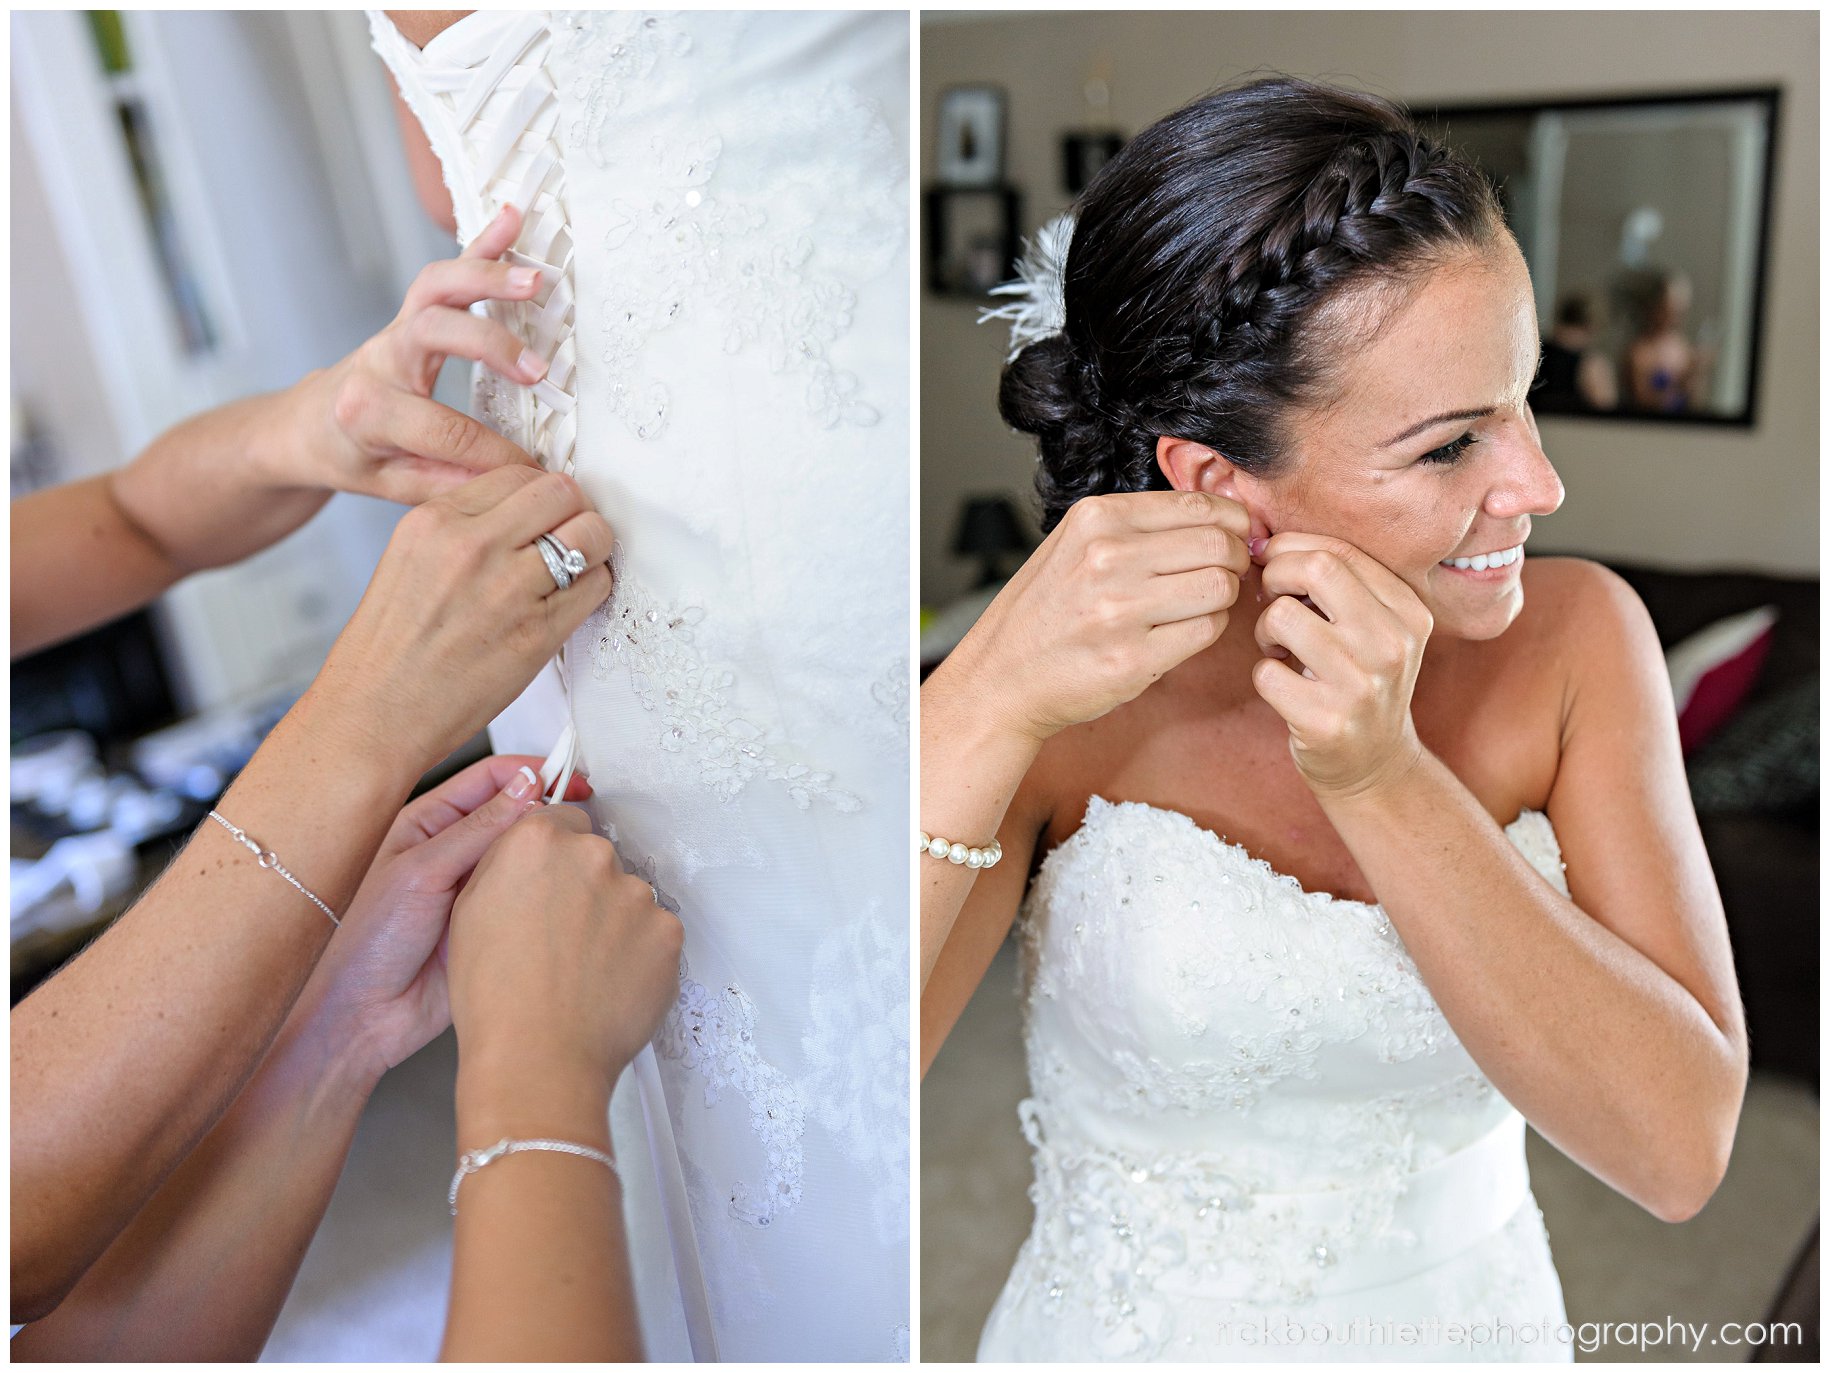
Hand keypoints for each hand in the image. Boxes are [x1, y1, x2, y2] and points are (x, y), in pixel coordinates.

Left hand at [280, 202, 548, 506]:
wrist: (309, 423)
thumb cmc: (347, 454)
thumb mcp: (387, 487)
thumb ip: (444, 483)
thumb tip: (504, 484)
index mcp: (368, 409)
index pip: (445, 430)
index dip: (494, 454)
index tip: (528, 471)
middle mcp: (380, 358)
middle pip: (434, 331)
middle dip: (490, 345)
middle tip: (536, 369)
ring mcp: (397, 329)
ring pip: (437, 287)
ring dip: (487, 276)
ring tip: (534, 279)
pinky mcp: (413, 313)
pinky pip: (446, 273)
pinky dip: (480, 244)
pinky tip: (512, 221)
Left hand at [292, 755, 593, 1078]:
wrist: (360, 1018)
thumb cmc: (364, 943)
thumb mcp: (421, 872)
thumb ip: (478, 829)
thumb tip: (527, 785)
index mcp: (428, 824)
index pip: (490, 779)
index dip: (533, 772)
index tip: (572, 776)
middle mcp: (454, 852)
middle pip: (515, 815)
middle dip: (550, 812)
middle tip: (582, 819)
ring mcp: (475, 889)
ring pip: (528, 858)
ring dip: (551, 855)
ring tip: (575, 856)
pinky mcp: (492, 925)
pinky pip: (530, 900)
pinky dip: (549, 894)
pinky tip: (563, 894)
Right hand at [307, 463, 614, 774]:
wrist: (373, 714)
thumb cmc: (390, 649)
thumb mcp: (409, 560)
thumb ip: (462, 528)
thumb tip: (522, 513)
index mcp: (435, 520)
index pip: (517, 472)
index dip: (539, 495)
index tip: (543, 517)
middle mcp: (472, 545)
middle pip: (561, 491)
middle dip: (574, 510)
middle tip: (569, 536)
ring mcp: (507, 587)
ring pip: (590, 533)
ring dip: (594, 547)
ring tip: (578, 568)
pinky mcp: (537, 632)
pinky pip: (595, 586)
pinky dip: (595, 589)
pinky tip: (572, 603)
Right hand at [447, 807, 683, 1108]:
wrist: (538, 1058)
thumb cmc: (493, 994)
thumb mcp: (467, 910)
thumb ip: (505, 862)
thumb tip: (529, 849)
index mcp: (538, 841)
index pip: (562, 820)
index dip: (553, 858)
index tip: (549, 886)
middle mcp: (593, 855)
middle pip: (597, 858)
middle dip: (584, 887)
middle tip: (561, 938)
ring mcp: (636, 893)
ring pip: (627, 897)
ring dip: (613, 921)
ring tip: (582, 971)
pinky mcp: (668, 931)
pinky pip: (654, 933)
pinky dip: (638, 953)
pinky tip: (608, 984)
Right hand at [947, 491, 1249, 742]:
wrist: (1001, 676)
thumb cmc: (1046, 610)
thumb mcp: (1076, 543)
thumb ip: (1140, 526)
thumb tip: (1223, 515)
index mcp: (1096, 518)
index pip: (1199, 505)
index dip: (1232, 522)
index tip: (1234, 537)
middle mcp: (1107, 558)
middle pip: (1218, 544)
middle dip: (1235, 559)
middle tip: (1225, 573)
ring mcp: (1119, 611)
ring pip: (1220, 587)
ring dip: (1223, 597)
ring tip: (1199, 603)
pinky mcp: (1132, 659)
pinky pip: (1205, 631)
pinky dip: (1205, 629)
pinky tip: (1180, 631)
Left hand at [1250, 532, 1433, 798]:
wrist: (1375, 764)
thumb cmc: (1359, 680)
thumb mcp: (1371, 627)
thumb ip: (1337, 581)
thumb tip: (1262, 537)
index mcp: (1408, 612)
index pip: (1338, 550)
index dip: (1290, 548)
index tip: (1274, 566)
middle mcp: (1393, 644)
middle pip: (1315, 568)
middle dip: (1275, 575)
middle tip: (1271, 600)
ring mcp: (1363, 685)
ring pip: (1282, 617)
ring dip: (1265, 629)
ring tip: (1279, 648)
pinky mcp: (1328, 722)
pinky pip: (1265, 673)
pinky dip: (1264, 675)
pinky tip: (1284, 685)